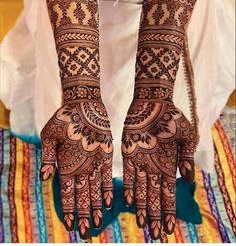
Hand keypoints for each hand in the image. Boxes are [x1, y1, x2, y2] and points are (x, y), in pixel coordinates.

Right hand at [40, 100, 112, 238]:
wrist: (83, 104)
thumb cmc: (64, 118)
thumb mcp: (51, 135)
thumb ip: (49, 157)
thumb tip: (44, 178)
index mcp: (65, 165)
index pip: (66, 193)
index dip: (67, 209)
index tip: (69, 225)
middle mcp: (80, 167)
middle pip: (81, 196)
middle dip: (83, 214)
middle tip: (85, 233)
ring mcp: (93, 162)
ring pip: (94, 190)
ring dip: (95, 206)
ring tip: (97, 224)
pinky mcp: (105, 155)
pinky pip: (106, 175)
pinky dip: (106, 189)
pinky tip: (108, 203)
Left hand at [121, 99, 196, 238]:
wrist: (153, 102)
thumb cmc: (171, 117)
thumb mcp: (185, 137)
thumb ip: (186, 157)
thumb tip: (188, 179)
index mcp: (168, 165)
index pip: (168, 194)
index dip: (168, 211)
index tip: (169, 228)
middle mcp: (154, 166)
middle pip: (154, 196)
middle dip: (155, 215)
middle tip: (155, 234)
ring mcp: (141, 160)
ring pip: (141, 189)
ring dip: (141, 207)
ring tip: (141, 224)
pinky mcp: (128, 153)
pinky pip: (127, 173)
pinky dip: (128, 187)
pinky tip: (128, 201)